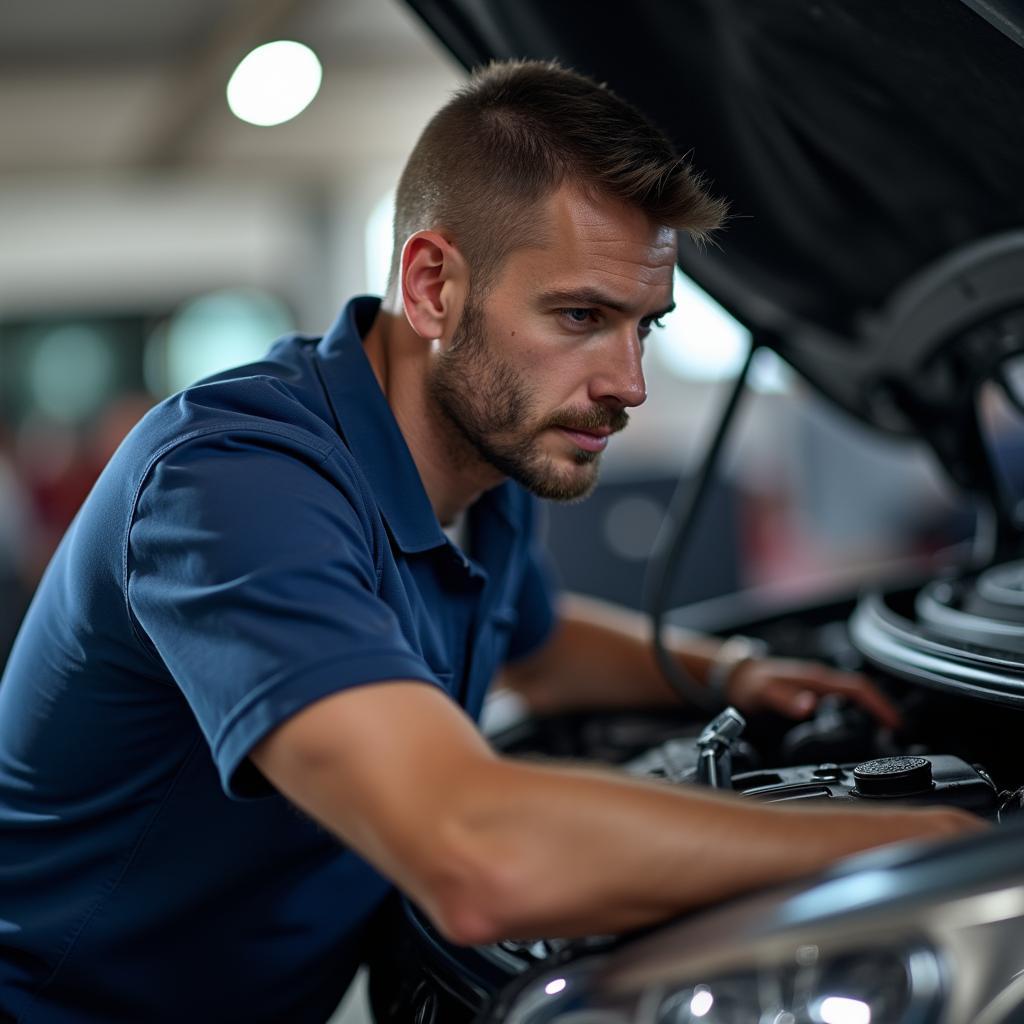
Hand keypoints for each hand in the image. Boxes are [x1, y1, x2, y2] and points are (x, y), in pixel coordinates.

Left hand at [725, 656, 901, 728]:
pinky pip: (844, 702)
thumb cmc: (748, 684)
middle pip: (864, 693)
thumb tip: (809, 706)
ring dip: (875, 712)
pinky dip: (859, 714)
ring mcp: (818, 687)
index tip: (898, 726)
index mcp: (816, 680)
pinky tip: (862, 728)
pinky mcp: (813, 695)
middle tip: (903, 735)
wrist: (733, 677)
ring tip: (891, 735)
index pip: (859, 689)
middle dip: (886, 711)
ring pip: (856, 697)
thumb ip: (785, 700)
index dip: (881, 706)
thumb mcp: (763, 693)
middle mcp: (821, 681)